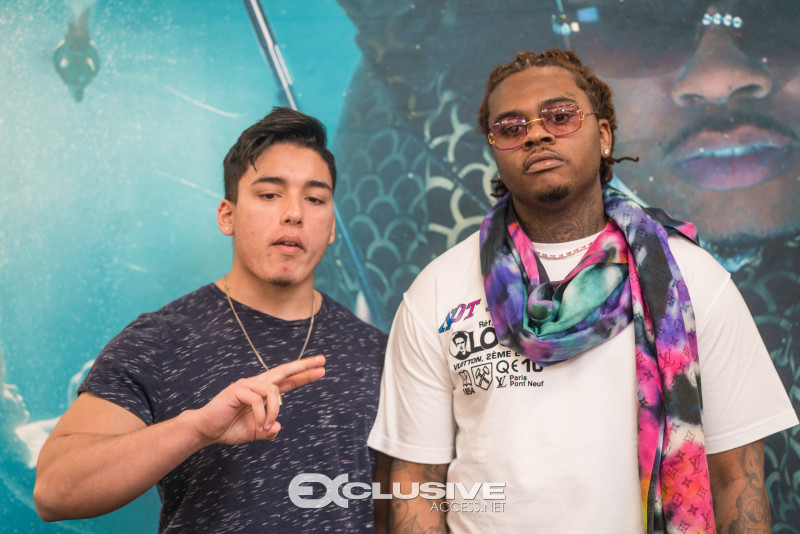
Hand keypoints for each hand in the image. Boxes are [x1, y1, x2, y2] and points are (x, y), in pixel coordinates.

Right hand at [188, 355, 324, 444]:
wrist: (207, 430)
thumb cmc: (229, 428)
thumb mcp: (255, 432)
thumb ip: (268, 431)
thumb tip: (279, 429)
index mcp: (262, 392)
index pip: (287, 380)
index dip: (304, 375)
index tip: (321, 368)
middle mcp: (256, 384)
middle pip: (284, 371)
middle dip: (303, 366)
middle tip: (322, 361)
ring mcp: (247, 385)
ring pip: (272, 391)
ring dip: (274, 412)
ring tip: (267, 428)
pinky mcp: (237, 390)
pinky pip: (258, 400)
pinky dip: (262, 416)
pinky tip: (259, 426)